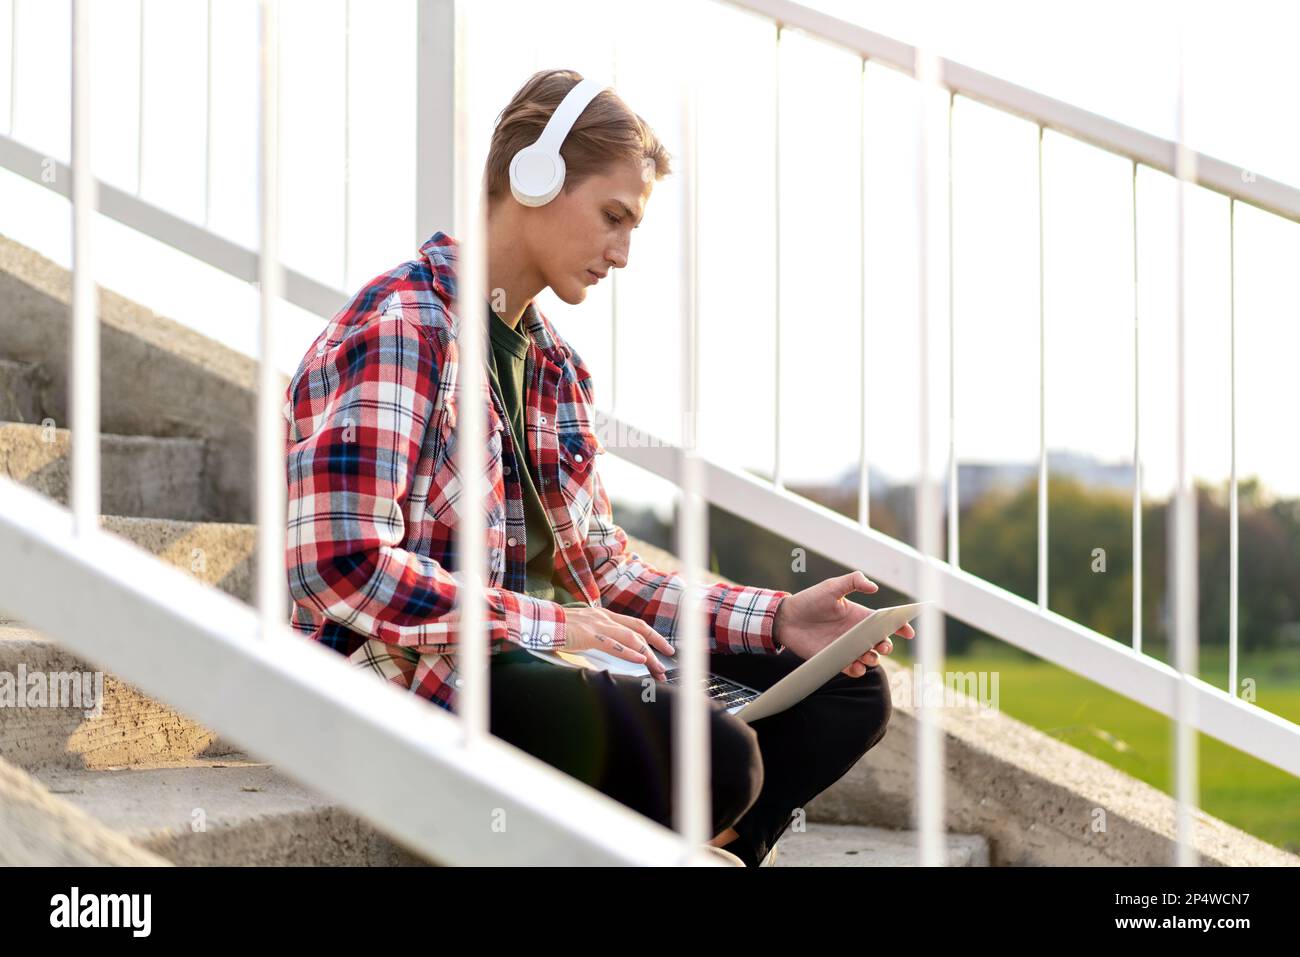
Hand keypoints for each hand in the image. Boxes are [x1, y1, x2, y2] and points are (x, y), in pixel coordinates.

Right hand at [560, 606, 674, 680]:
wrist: (538, 621)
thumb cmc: (556, 628)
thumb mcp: (582, 630)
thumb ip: (596, 639)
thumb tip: (608, 654)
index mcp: (602, 615)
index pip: (634, 624)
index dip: (651, 635)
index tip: (663, 648)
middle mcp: (603, 617)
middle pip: (638, 629)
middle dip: (656, 644)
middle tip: (666, 660)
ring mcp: (597, 624)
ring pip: (630, 638)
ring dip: (647, 654)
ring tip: (657, 667)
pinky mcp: (588, 634)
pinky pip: (613, 644)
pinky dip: (629, 652)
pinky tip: (640, 659)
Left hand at [773, 571, 915, 677]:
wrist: (787, 618)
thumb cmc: (810, 600)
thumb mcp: (832, 586)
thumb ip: (853, 581)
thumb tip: (874, 587)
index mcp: (859, 616)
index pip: (885, 623)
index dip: (900, 627)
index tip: (909, 632)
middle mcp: (856, 633)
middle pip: (880, 643)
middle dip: (886, 645)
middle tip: (882, 645)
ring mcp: (846, 647)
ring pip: (869, 657)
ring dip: (872, 659)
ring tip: (867, 655)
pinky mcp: (835, 659)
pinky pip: (852, 669)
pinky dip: (857, 670)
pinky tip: (854, 666)